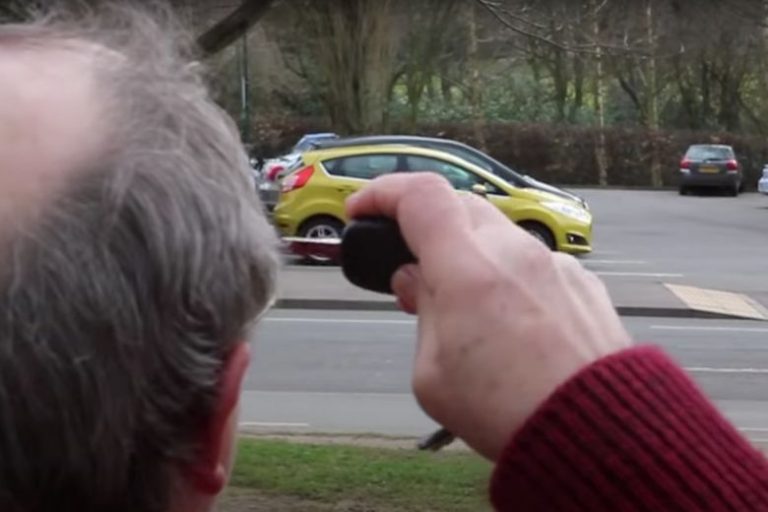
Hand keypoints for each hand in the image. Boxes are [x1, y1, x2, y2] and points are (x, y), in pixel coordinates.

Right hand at [346, 173, 630, 460]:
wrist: (596, 435)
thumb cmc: (510, 413)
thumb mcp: (431, 374)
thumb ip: (421, 312)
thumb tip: (417, 281)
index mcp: (468, 271)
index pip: (420, 196)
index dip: (384, 193)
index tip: (364, 210)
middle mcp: (514, 253)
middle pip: (458, 205)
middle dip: (425, 227)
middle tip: (411, 272)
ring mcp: (554, 263)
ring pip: (497, 233)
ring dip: (469, 253)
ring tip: (463, 307)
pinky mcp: (581, 281)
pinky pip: (532, 260)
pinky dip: (507, 274)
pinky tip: (508, 319)